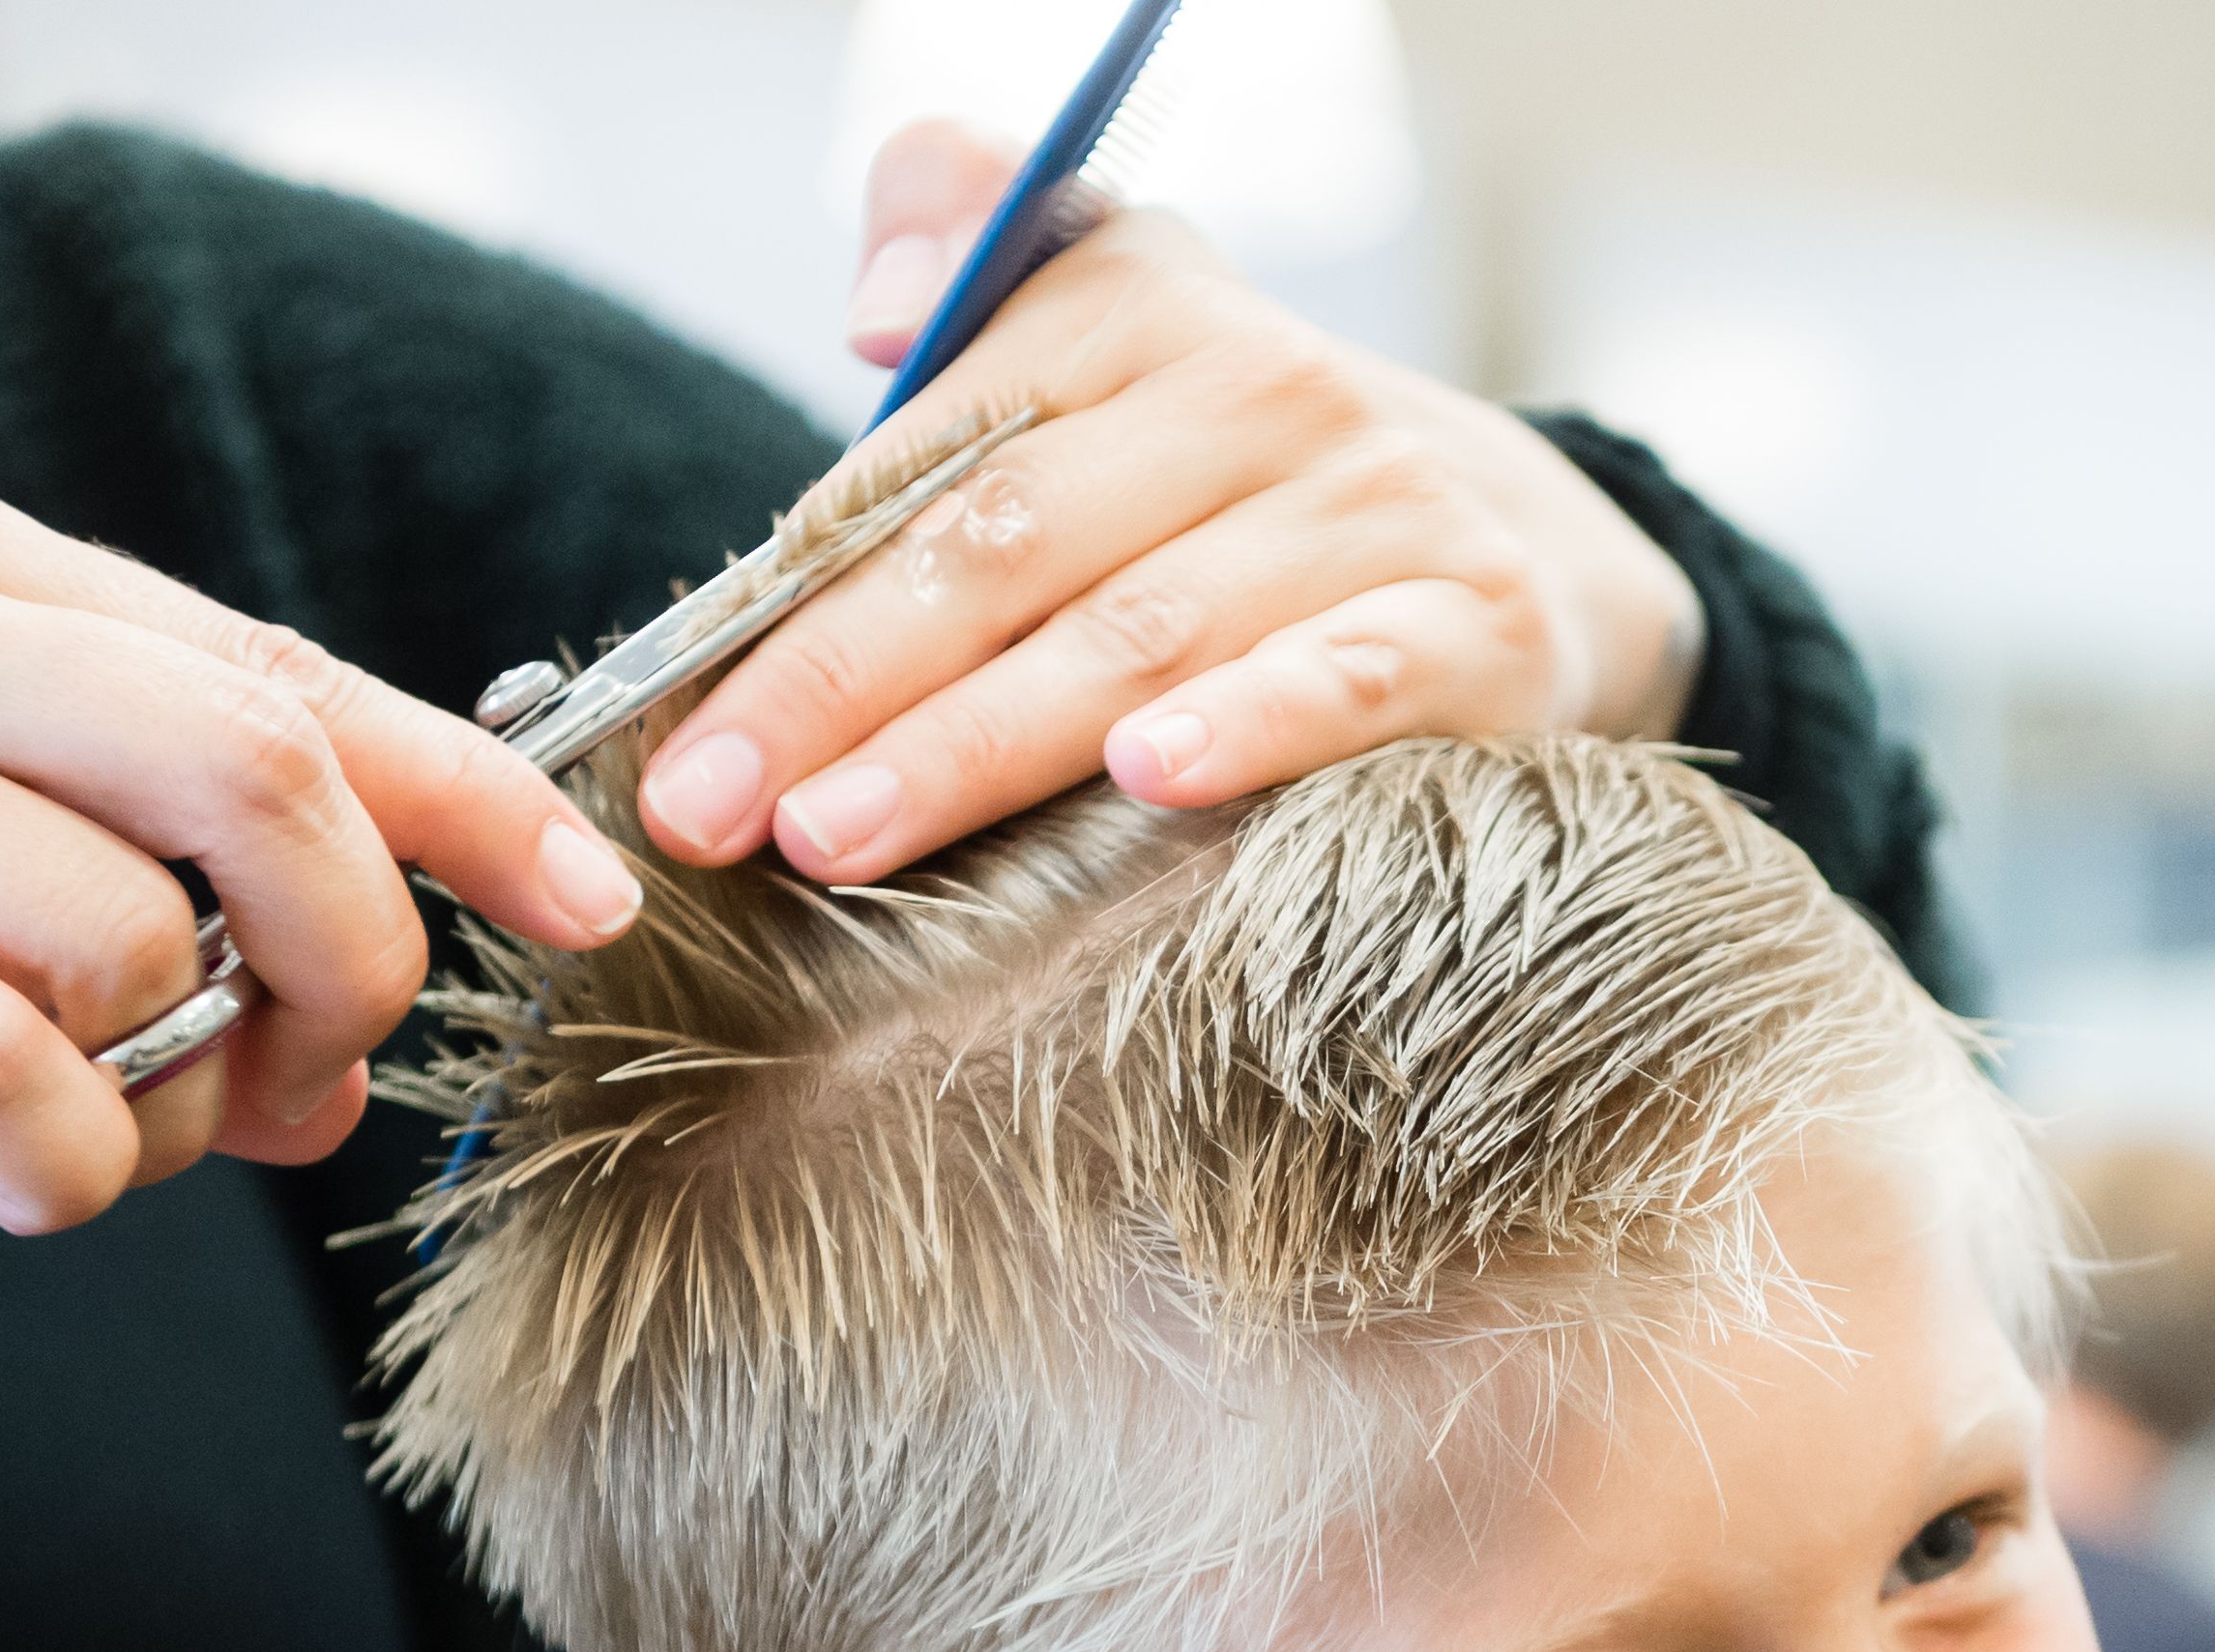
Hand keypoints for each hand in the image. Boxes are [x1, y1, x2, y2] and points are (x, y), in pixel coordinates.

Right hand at [0, 451, 644, 1230]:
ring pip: (136, 947)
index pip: (280, 663)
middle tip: (312, 1067)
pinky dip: (65, 1165)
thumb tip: (351, 1026)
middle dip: (350, 954)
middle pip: (257, 777)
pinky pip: (1, 1070)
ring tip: (96, 1130)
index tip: (593, 901)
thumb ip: (121, 830)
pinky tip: (13, 1179)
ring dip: (175, 1094)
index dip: (469, 799)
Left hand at [633, 123, 1705, 882]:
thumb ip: (974, 253)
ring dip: (980, 742)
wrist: (1538, 548)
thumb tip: (876, 309)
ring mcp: (1378, 510)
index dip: (793, 588)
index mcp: (1143, 312)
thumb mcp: (1120, 332)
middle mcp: (1265, 390)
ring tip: (843, 836)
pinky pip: (1344, 682)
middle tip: (714, 811)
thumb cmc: (1253, 483)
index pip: (936, 453)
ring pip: (1143, 632)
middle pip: (1011, 546)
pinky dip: (1249, 729)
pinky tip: (1150, 781)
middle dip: (841, 686)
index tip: (676, 721)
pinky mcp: (1479, 628)